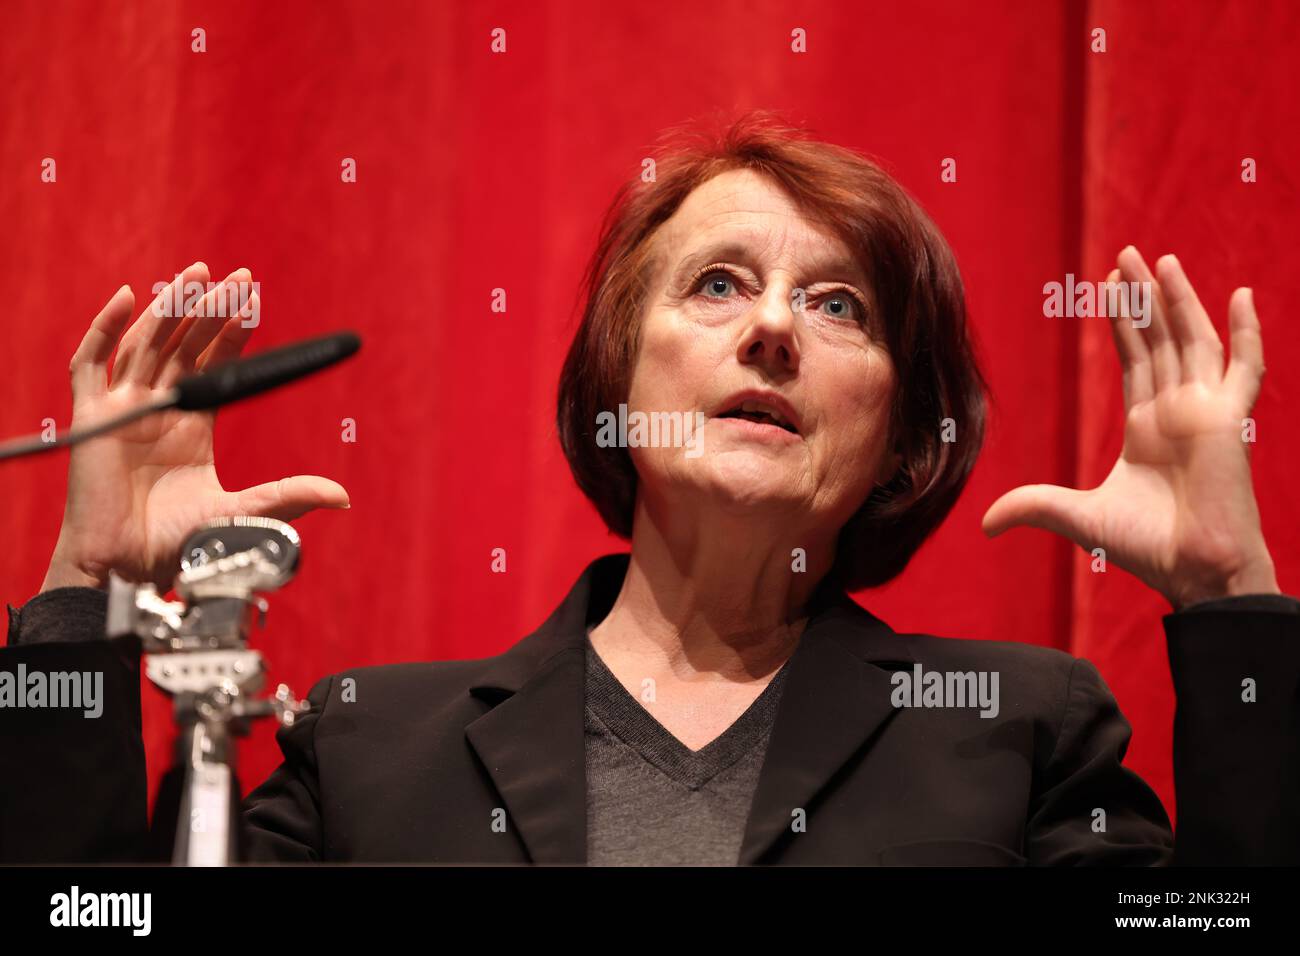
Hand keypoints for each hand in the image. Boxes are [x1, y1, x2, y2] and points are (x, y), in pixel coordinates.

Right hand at [42, 263, 349, 593]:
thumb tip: (343, 495)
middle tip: (238, 277)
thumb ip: (289, 495)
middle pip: (184, 345)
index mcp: (193, 426)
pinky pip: (90, 364)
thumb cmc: (179, 545)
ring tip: (197, 275)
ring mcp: (124, 410)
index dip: (232, 332)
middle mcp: (159, 411)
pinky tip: (126, 297)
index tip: (255, 302)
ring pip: (146, 343)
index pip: (214, 364)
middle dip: (209, 310)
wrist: (129, 569)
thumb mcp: (243, 510)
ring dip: (169, 307)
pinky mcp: (92, 418)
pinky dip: (105, 329)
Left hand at [982, 246, 1278, 609]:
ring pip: (1192, 341)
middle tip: (1124, 254)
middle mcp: (1176, 412)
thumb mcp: (1076, 516)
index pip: (1134, 359)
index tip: (1107, 285)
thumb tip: (982, 523)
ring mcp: (1206, 412)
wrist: (1193, 570)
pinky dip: (1248, 333)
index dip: (1122, 323)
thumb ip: (1032, 506)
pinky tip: (1243, 295)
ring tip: (1158, 261)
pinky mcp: (1230, 419)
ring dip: (1178, 300)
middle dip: (1142, 298)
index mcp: (1146, 427)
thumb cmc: (1146, 546)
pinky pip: (1245, 368)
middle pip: (1159, 340)